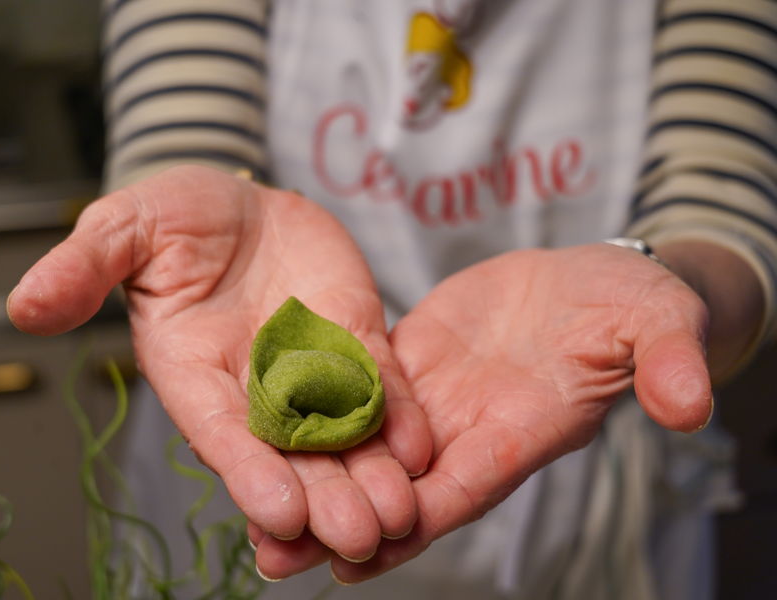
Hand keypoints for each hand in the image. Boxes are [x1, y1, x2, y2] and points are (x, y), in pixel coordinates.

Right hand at [7, 166, 431, 565]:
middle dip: (325, 498)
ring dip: (372, 475)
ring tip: (403, 513)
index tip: (280, 512)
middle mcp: (255, 387)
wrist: (242, 204)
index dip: (249, 472)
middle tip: (360, 538)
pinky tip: (423, 448)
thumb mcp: (125, 229)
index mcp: (195, 373)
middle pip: (291, 454)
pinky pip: (380, 385)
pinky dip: (400, 417)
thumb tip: (24, 305)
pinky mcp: (355, 342)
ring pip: (343, 435)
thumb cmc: (177, 217)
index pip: (222, 433)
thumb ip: (86, 268)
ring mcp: (311, 369)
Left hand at [254, 243, 713, 580]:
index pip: (466, 487)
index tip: (355, 562)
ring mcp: (437, 398)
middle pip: (401, 489)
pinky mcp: (412, 361)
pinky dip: (320, 414)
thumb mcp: (658, 322)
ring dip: (316, 477)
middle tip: (270, 557)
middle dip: (341, 523)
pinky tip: (268, 424)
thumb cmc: (629, 306)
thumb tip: (692, 403)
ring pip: (369, 449)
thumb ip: (669, 361)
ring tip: (247, 507)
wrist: (590, 281)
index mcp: (525, 429)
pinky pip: (359, 391)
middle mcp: (472, 427)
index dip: (416, 523)